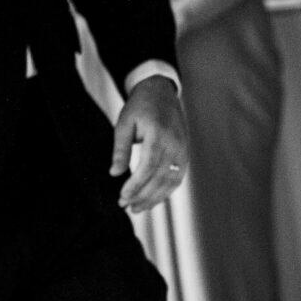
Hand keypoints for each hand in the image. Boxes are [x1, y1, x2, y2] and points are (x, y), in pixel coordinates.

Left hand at [111, 74, 187, 214]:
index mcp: (158, 134)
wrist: (161, 92)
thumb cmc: (140, 106)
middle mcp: (174, 144)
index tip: (122, 196)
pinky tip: (153, 199)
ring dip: (154, 198)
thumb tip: (115, 173)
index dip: (136, 185)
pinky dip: (166, 191)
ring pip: (171, 182)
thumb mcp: (124, 123)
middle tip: (126, 206)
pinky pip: (177, 177)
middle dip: (143, 196)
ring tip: (138, 208)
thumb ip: (121, 149)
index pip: (148, 167)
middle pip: (160, 178)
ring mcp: (182, 150)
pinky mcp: (185, 154)